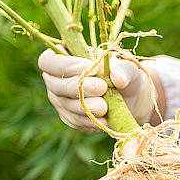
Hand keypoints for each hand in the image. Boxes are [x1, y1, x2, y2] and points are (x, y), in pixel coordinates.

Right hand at [38, 49, 155, 131]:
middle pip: (56, 86)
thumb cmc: (122, 73)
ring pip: (67, 105)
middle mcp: (55, 80)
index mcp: (61, 57)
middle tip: (102, 87)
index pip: (50, 62)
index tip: (90, 67)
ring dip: (86, 107)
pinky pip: (77, 121)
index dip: (66, 65)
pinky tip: (106, 118)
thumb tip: (117, 79)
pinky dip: (91, 120)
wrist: (129, 96)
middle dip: (79, 87)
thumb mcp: (126, 66)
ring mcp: (61, 101)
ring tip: (106, 106)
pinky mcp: (70, 118)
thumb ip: (122, 70)